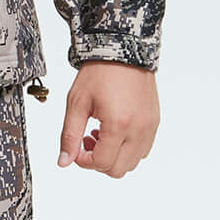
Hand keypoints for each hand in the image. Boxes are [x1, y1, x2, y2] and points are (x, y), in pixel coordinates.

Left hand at [57, 61, 158, 177]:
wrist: (122, 50)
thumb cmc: (99, 73)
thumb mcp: (77, 103)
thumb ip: (69, 135)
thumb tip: (64, 161)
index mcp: (118, 124)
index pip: (101, 162)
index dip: (83, 161)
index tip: (76, 147)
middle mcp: (139, 128)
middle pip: (118, 170)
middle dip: (98, 161)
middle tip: (87, 141)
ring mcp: (150, 127)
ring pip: (132, 163)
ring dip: (114, 156)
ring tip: (101, 135)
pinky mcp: (154, 122)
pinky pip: (143, 150)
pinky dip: (127, 149)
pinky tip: (115, 131)